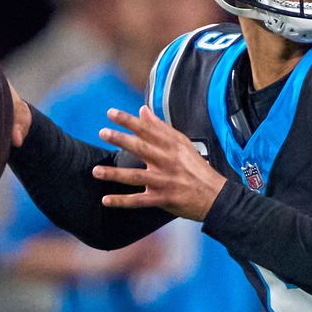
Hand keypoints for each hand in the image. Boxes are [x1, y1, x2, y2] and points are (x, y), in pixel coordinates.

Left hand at [92, 106, 226, 220]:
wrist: (215, 196)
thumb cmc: (196, 168)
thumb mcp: (182, 144)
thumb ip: (160, 127)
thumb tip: (142, 110)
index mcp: (172, 146)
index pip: (148, 130)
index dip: (129, 121)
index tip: (111, 113)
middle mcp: (167, 162)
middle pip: (142, 148)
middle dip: (121, 140)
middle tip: (103, 133)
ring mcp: (164, 181)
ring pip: (136, 177)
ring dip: (115, 174)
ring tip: (96, 171)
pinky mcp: (163, 199)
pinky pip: (139, 201)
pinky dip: (122, 202)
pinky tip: (106, 200)